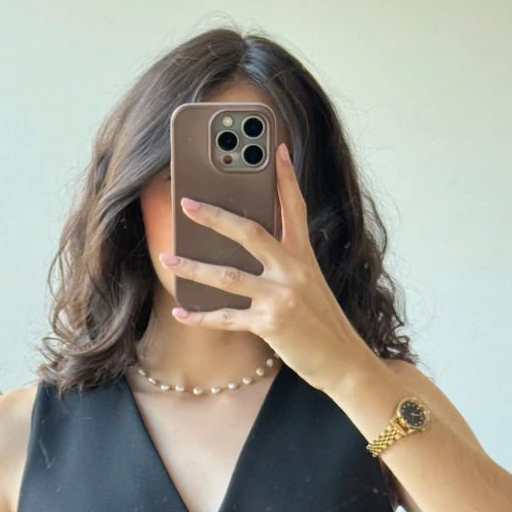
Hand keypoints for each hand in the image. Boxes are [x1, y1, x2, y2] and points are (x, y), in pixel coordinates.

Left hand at [159, 142, 372, 394]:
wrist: (343, 362)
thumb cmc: (323, 325)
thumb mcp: (312, 286)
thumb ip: (287, 266)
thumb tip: (247, 251)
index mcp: (305, 257)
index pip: (295, 208)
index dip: (285, 178)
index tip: (275, 149)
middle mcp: (294, 271)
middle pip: (250, 232)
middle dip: (215, 216)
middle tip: (187, 204)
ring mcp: (282, 297)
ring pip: (228, 275)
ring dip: (193, 267)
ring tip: (167, 259)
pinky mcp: (271, 324)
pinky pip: (227, 318)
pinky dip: (200, 317)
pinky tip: (181, 312)